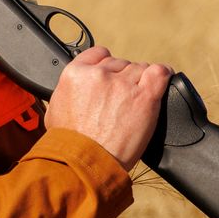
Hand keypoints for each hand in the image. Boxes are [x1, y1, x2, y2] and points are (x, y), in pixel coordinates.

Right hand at [44, 45, 171, 170]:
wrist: (84, 163)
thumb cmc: (68, 144)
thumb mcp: (55, 110)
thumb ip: (66, 90)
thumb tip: (75, 86)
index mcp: (75, 74)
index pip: (99, 54)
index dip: (107, 66)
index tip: (112, 77)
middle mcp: (99, 74)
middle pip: (121, 63)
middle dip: (123, 79)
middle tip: (122, 100)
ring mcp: (123, 84)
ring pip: (140, 69)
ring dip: (141, 82)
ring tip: (136, 102)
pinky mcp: (144, 97)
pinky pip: (160, 73)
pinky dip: (163, 74)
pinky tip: (163, 78)